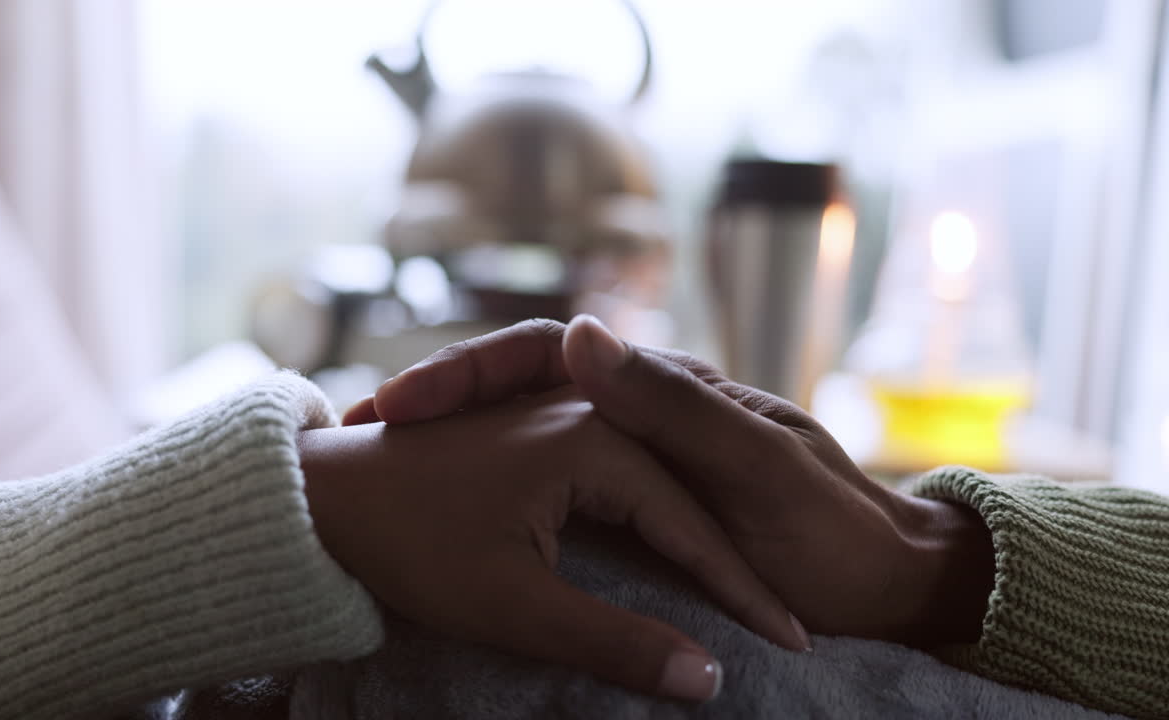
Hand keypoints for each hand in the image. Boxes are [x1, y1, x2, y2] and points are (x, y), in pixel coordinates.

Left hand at [302, 386, 808, 702]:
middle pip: (680, 496)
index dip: (742, 591)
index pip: (692, 526)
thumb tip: (705, 679)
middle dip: (726, 562)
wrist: (318, 497)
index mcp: (592, 440)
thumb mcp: (513, 605)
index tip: (791, 642)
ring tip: (733, 587)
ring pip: (649, 478)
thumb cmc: (407, 546)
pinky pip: (612, 467)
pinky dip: (644, 512)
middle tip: (778, 622)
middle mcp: (584, 413)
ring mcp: (557, 414)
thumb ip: (614, 639)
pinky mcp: (533, 429)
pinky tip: (654, 540)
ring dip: (689, 533)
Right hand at [347, 317, 994, 646]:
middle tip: (368, 418)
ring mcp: (642, 456)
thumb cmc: (828, 534)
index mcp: (666, 387)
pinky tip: (459, 504)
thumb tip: (584, 335)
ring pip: (531, 424)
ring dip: (463, 427)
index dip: (468, 369)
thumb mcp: (757, 467)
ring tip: (389, 444)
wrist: (888, 581)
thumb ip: (671, 403)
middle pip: (522, 378)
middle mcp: (645, 409)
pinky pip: (558, 480)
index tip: (393, 402)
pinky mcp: (643, 506)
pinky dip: (502, 475)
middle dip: (443, 392)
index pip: (550, 352)